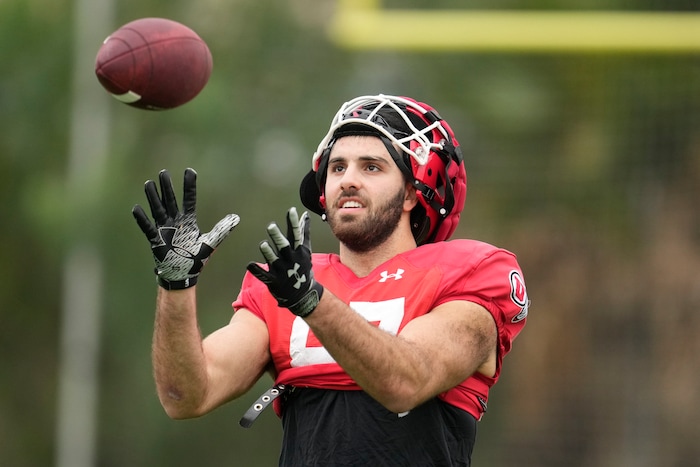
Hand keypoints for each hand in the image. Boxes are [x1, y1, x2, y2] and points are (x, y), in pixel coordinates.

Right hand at [132, 168, 239, 289]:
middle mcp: (175, 221)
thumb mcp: (210, 243)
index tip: (190, 171)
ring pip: (158, 209)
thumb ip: (222, 230)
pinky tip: (137, 208)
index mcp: (188, 220)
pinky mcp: (156, 239)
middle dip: (167, 187)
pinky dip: (142, 219)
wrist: (182, 275)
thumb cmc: (194, 259)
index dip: (189, 186)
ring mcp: (164, 229)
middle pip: (170, 200)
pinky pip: (147, 227)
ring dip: (153, 197)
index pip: (189, 199)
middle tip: (163, 172)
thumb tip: (236, 218)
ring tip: (149, 183)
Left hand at [247, 207, 322, 316]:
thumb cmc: (303, 268)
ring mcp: (281, 270)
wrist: (303, 294)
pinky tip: (250, 264)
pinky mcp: (273, 280)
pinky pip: (263, 275)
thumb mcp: (306, 250)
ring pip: (273, 260)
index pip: (296, 234)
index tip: (291, 211)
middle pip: (283, 246)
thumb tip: (305, 215)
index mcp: (298, 251)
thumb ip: (304, 232)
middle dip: (277, 236)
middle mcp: (289, 259)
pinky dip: (257, 270)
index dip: (293, 222)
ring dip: (268, 253)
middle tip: (271, 226)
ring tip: (263, 244)